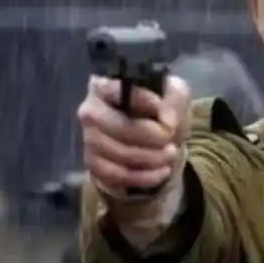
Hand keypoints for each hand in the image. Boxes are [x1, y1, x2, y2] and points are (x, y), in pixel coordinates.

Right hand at [77, 75, 191, 197]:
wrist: (154, 141)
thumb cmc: (160, 111)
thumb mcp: (173, 93)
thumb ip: (173, 99)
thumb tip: (166, 121)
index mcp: (105, 86)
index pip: (115, 90)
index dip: (143, 100)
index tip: (167, 113)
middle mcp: (90, 112)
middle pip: (117, 127)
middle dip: (149, 135)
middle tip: (170, 137)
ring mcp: (89, 140)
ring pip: (119, 153)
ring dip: (150, 157)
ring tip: (171, 153)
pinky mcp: (94, 165)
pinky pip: (117, 175)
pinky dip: (144, 176)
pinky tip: (162, 171)